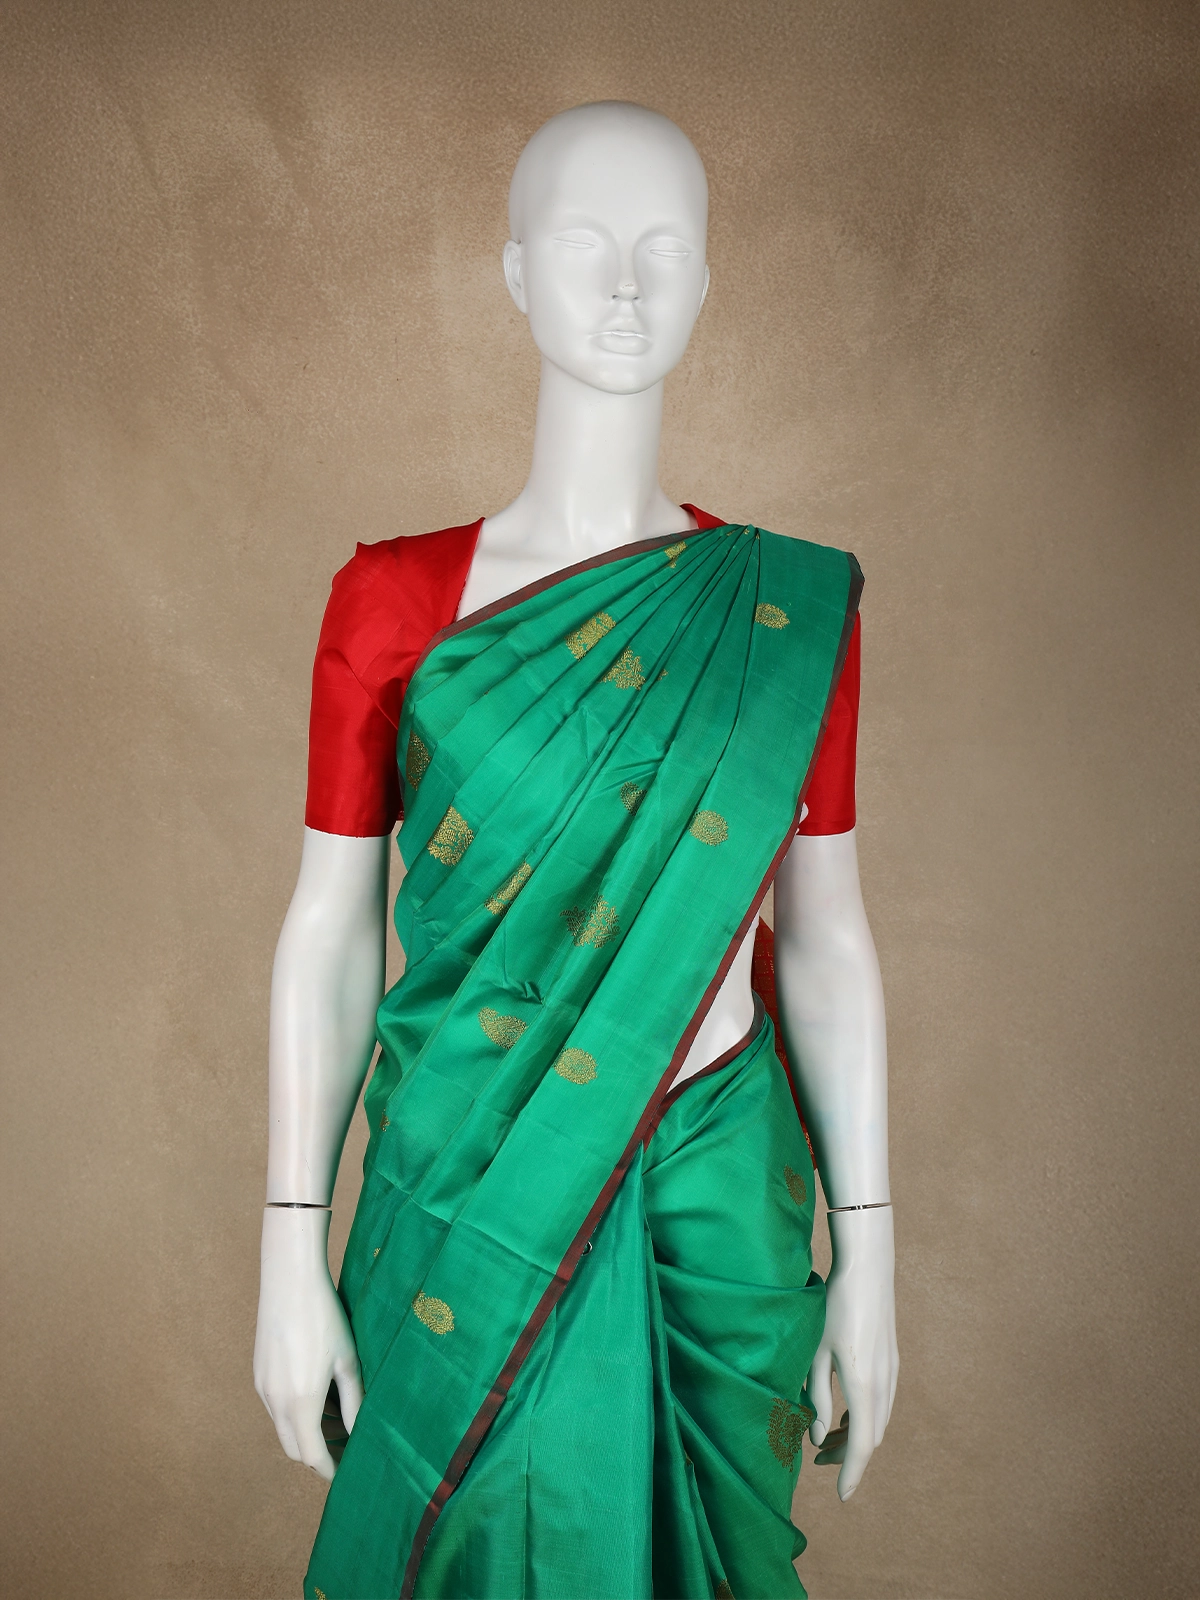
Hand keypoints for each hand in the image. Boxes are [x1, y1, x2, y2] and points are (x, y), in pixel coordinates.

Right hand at [253, 1207, 363, 1481]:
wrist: (288, 1280)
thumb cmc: (324, 1317)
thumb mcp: (347, 1360)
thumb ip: (354, 1401)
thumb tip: (359, 1432)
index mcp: (300, 1403)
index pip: (311, 1455)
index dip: (328, 1469)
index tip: (345, 1474)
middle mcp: (275, 1402)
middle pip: (293, 1448)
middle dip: (316, 1454)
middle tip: (345, 1448)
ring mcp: (262, 1388)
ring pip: (282, 1427)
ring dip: (304, 1433)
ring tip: (335, 1418)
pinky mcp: (258, 1373)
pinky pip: (274, 1407)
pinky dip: (293, 1413)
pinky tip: (315, 1395)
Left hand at [807, 1206, 897, 1499]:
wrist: (868, 1268)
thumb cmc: (834, 1306)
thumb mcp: (815, 1352)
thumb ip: (816, 1397)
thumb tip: (819, 1437)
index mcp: (864, 1385)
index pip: (862, 1444)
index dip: (852, 1473)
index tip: (841, 1496)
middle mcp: (884, 1384)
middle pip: (871, 1436)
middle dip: (848, 1455)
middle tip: (818, 1460)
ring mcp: (892, 1372)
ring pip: (878, 1420)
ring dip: (856, 1436)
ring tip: (826, 1439)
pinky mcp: (892, 1361)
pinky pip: (882, 1403)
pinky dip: (864, 1417)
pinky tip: (844, 1412)